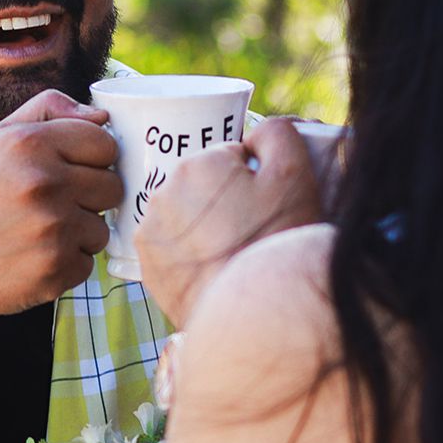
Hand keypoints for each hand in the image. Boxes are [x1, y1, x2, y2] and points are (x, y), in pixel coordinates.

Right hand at [0, 90, 121, 346]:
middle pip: (112, 186)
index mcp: (29, 143)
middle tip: (50, 207)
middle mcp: (44, 182)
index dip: (92, 160)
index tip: (70, 172)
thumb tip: (101, 115)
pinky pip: (87, 263)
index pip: (104, 143)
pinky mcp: (56, 268)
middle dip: (88, 198)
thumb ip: (46, 112)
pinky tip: (31, 259)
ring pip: (102, 228)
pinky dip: (65, 265)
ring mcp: (53, 228)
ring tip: (36, 235)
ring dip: (77, 235)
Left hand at [132, 117, 321, 325]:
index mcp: (201, 163)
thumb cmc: (278, 240)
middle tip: (249, 229)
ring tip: (230, 249)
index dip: (251, 180)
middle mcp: (166, 189)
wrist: (255, 310)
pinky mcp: (146, 261)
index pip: (229, 158)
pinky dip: (185, 250)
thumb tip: (255, 132)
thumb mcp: (295, 175)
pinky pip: (168, 243)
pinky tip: (208, 264)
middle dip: (224, 198)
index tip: (262, 205)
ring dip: (202, 222)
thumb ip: (277, 134)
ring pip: (183, 211)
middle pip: (203, 183)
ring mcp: (152, 227)